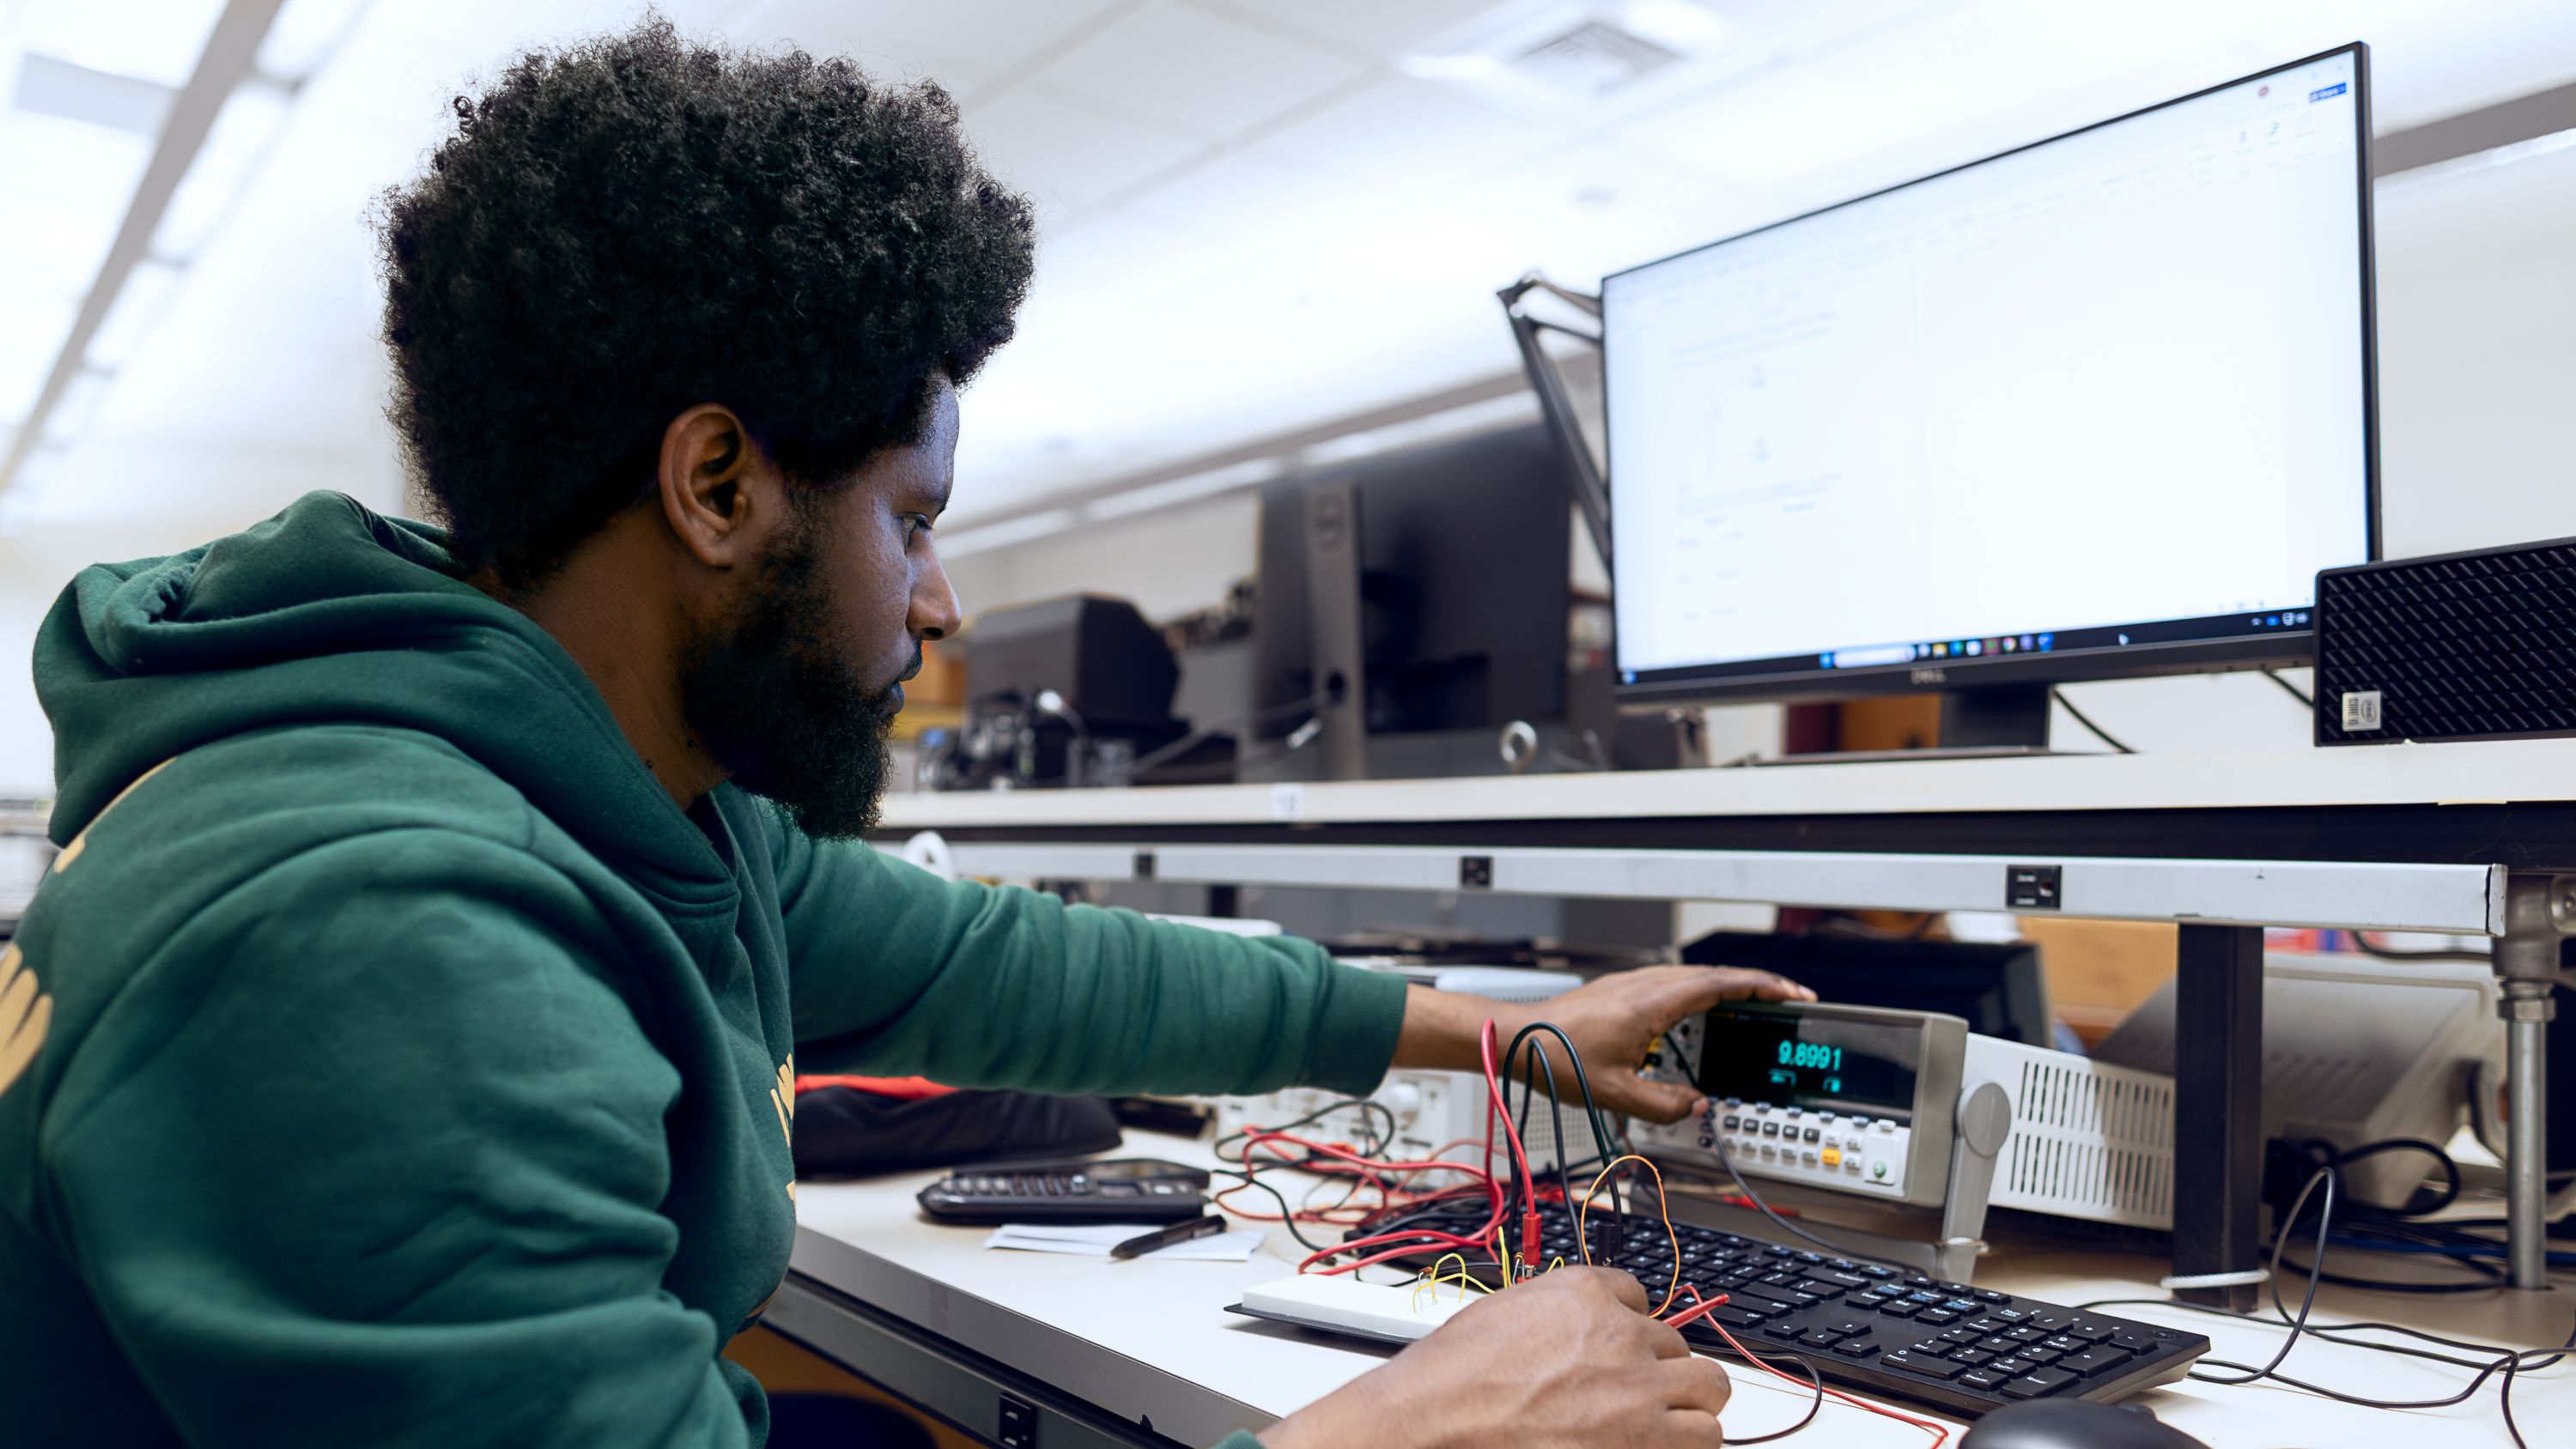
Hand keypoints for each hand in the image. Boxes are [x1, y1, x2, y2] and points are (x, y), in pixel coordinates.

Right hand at [1259, 1268, 1730, 1448]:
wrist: (1436, 1421)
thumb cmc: (1452, 1376)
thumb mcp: (1503, 1313)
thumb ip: (1552, 1315)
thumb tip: (1570, 1332)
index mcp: (1584, 1292)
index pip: (1639, 1298)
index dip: (1630, 1331)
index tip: (1622, 1353)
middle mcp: (1621, 1333)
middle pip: (1680, 1343)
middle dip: (1664, 1369)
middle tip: (1644, 1394)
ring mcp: (1639, 1387)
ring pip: (1709, 1388)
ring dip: (1690, 1406)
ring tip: (1666, 1426)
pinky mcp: (1647, 1438)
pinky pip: (1704, 1437)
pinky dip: (1688, 1445)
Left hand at [1536, 965, 1813, 1122]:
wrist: (1512, 1035)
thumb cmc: (1554, 1056)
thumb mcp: (1615, 1093)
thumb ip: (1662, 1104)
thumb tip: (1695, 1105)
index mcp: (1651, 1002)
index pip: (1721, 984)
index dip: (1762, 987)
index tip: (1791, 994)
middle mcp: (1645, 985)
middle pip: (1714, 976)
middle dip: (1756, 986)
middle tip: (1787, 1001)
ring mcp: (1632, 984)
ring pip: (1693, 976)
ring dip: (1728, 987)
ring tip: (1754, 1006)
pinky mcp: (1620, 991)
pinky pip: (1673, 983)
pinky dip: (1701, 992)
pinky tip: (1702, 1012)